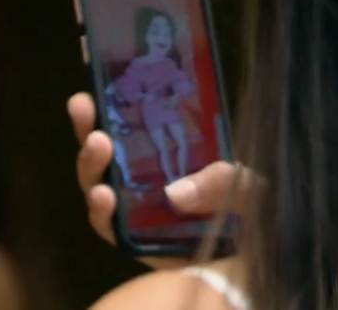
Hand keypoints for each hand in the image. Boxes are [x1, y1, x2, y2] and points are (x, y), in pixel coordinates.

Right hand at [67, 92, 257, 268]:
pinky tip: (103, 196)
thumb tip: (175, 193)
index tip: (99, 69)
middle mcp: (146, 172)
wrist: (254, 268)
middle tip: (83, 105)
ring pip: (98, 179)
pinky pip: (106, 224)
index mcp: (174, 148)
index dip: (116, 93)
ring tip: (98, 145)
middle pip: (107, 143)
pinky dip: (101, 211)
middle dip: (90, 122)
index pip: (139, 114)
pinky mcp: (130, 238)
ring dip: (92, 162)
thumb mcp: (250, 188)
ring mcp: (134, 205)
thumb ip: (225, 182)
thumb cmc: (252, 216)